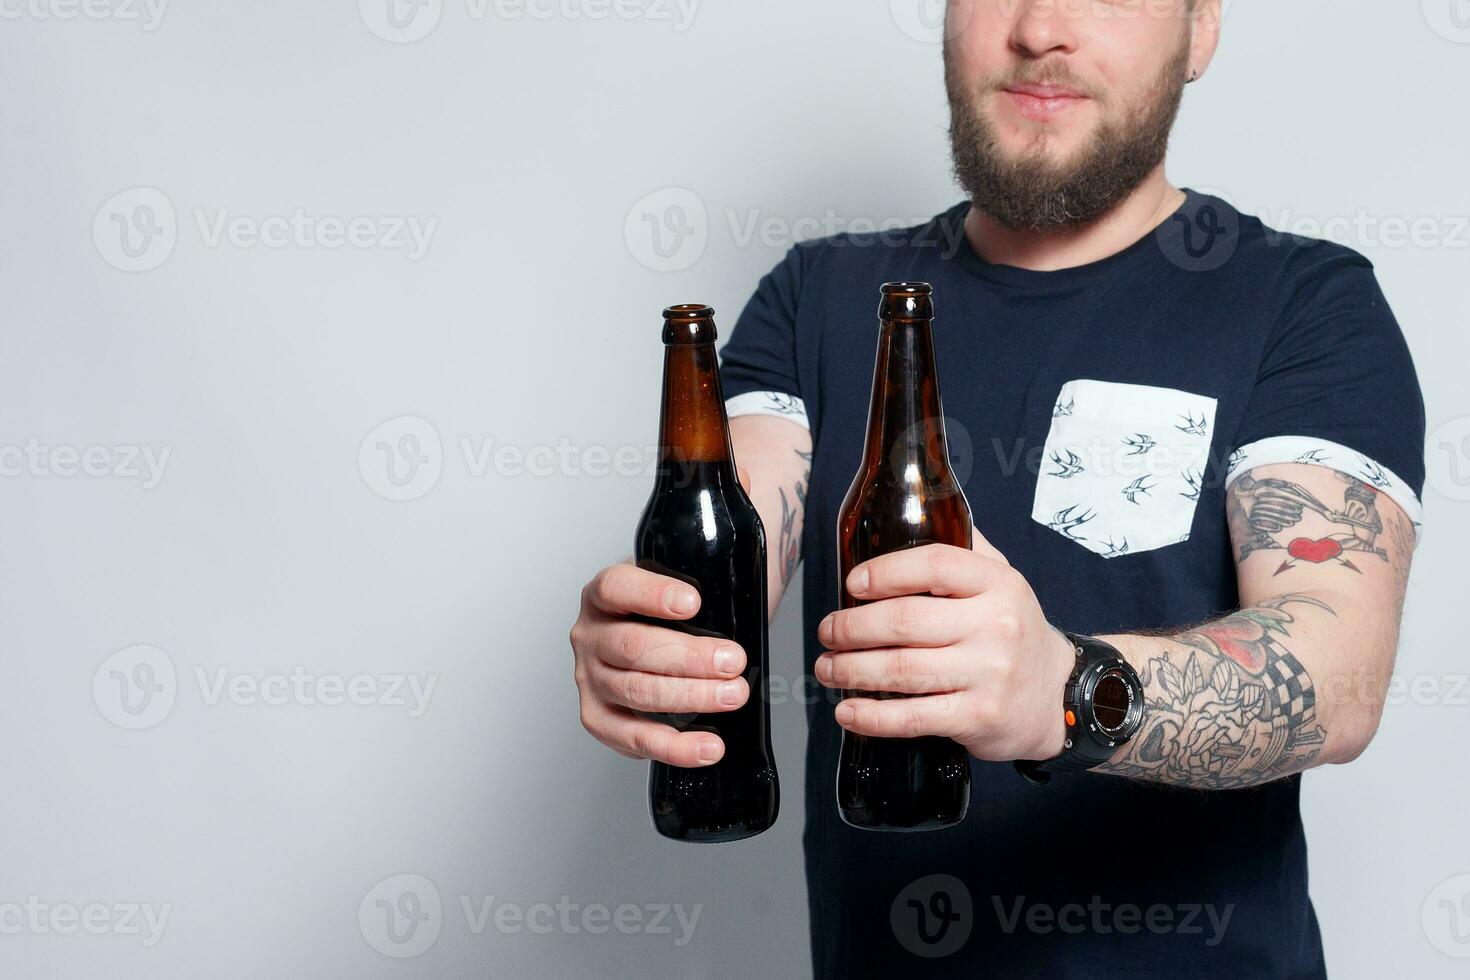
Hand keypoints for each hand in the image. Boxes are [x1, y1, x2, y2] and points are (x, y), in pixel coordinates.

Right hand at [569, 562, 749, 767]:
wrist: (656, 643)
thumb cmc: (671, 617)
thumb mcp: (683, 587)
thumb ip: (704, 587)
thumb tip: (745, 603)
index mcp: (603, 595)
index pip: (617, 588)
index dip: (652, 595)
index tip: (694, 604)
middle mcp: (591, 636)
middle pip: (632, 647)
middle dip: (690, 657)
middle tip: (732, 662)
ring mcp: (592, 679)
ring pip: (636, 692)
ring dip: (691, 698)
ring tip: (731, 696)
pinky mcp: (600, 719)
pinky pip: (635, 739)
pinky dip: (676, 747)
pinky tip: (708, 745)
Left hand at [813, 535, 1074, 761]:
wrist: (1059, 695)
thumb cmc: (1014, 632)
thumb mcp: (1002, 582)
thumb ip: (963, 547)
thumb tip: (913, 511)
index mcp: (999, 584)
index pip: (934, 564)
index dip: (885, 572)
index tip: (852, 585)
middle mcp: (997, 626)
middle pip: (905, 620)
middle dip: (852, 628)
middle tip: (828, 632)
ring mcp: (989, 674)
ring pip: (901, 669)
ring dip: (851, 670)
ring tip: (828, 668)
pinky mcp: (978, 717)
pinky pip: (912, 716)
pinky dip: (872, 716)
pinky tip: (848, 712)